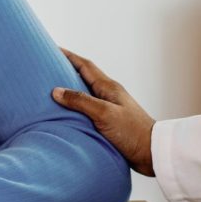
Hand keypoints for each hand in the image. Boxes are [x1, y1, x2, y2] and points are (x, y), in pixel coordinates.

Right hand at [52, 48, 156, 175]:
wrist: (151, 152)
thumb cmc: (132, 131)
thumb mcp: (104, 113)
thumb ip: (81, 101)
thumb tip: (57, 91)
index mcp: (108, 87)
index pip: (85, 66)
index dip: (69, 57)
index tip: (53, 49)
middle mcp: (108, 95)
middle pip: (84, 77)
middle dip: (67, 70)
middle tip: (48, 67)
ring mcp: (109, 108)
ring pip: (85, 94)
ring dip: (70, 89)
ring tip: (52, 89)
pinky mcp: (108, 122)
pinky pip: (87, 109)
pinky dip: (75, 107)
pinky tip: (67, 113)